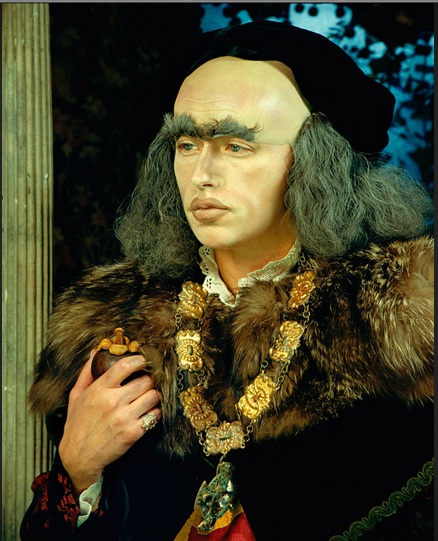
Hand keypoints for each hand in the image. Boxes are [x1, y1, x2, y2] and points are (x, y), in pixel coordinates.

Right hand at [58, 350, 160, 495]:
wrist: (78, 457)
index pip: (124, 366)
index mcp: (99, 390)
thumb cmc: (77, 424)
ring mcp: (123, 418)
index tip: (143, 360)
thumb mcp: (76, 396)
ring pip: (153, 396)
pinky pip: (154, 415)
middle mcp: (112, 402)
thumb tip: (95, 352)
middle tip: (149, 380)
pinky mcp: (132, 433)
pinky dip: (155, 412)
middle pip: (145, 380)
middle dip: (150, 379)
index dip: (139, 360)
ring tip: (149, 395)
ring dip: (154, 395)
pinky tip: (148, 412)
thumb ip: (87, 372)